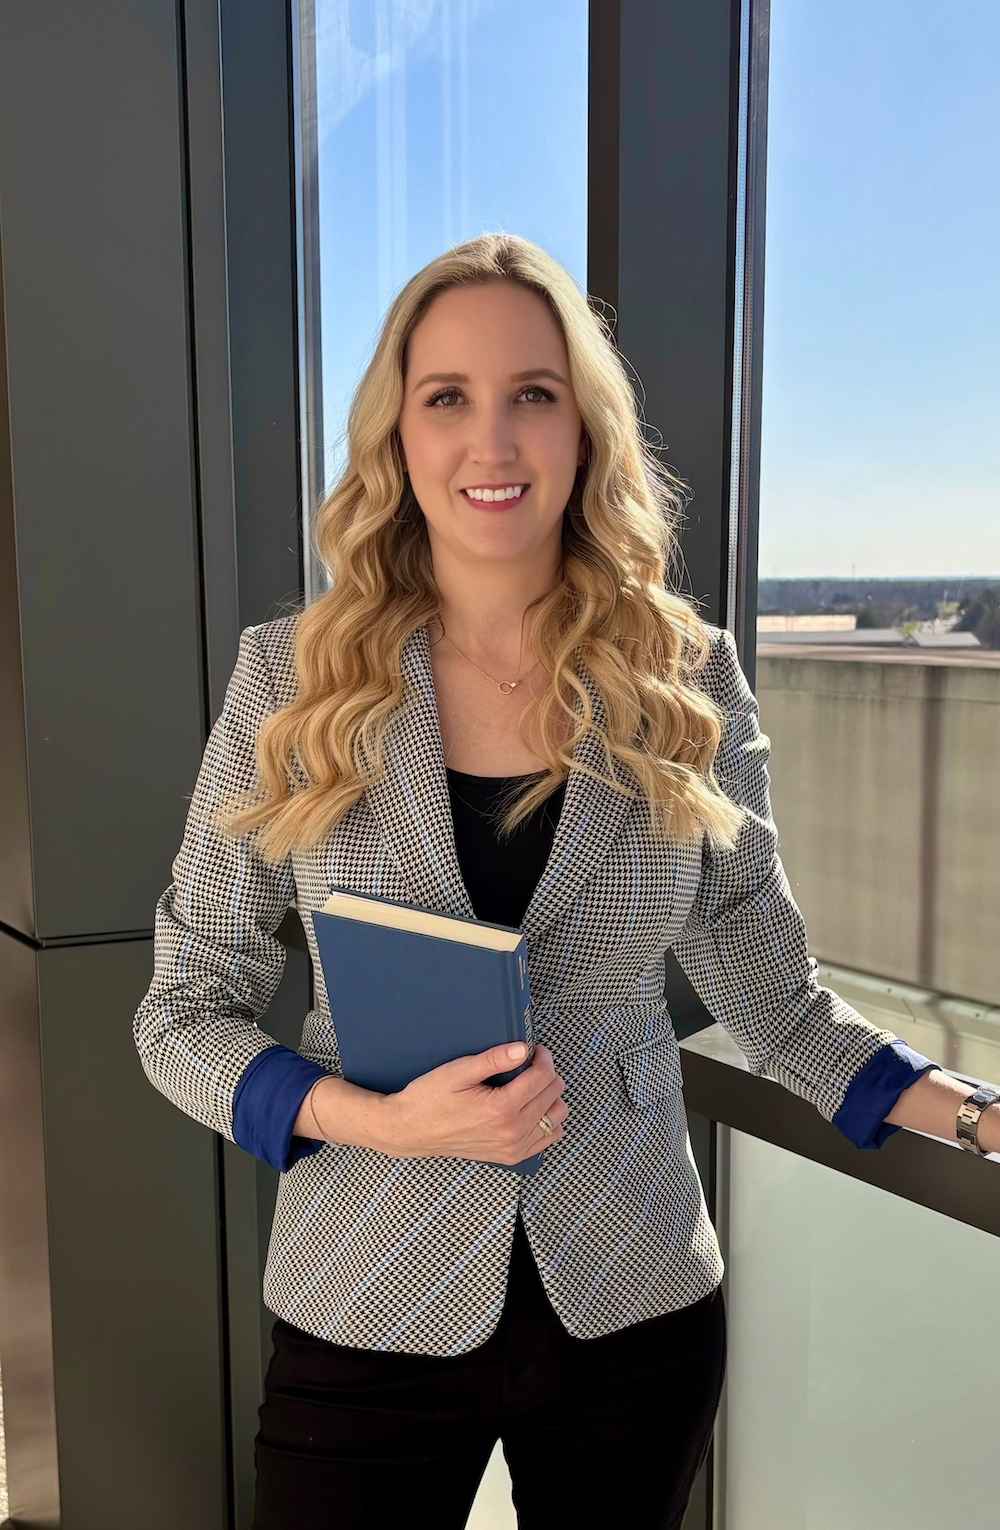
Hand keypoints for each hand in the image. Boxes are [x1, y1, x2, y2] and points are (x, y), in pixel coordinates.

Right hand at [372, 1042, 567, 1163]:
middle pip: (554, 1095)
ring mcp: (513, 1148)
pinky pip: (547, 1138)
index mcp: (501, 1110)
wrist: (411, 1130)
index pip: (543, 1078)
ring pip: (557, 1117)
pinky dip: (547, 1120)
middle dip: (547, 1073)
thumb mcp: (458, 1072)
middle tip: (529, 1062)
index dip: (542, 1057)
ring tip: (530, 1085)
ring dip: (550, 1096)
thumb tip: (522, 1049)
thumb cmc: (429, 1098)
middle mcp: (512, 1132)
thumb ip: (493, 1060)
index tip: (533, 1049)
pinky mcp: (511, 1156)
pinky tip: (529, 1107)